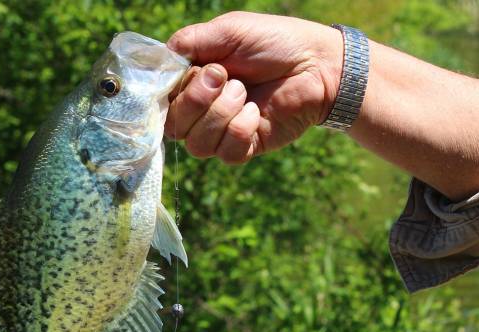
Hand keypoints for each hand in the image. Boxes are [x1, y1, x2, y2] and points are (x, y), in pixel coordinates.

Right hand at [165, 12, 342, 162]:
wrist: (317, 64)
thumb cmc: (274, 42)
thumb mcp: (227, 31)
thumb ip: (189, 42)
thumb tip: (161, 59)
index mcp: (192, 83)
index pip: (161, 102)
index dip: (173, 93)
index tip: (198, 71)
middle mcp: (201, 111)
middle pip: (173, 127)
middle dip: (197, 101)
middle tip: (227, 77)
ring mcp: (221, 132)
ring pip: (197, 145)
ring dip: (221, 114)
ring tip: (245, 92)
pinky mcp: (243, 148)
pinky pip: (226, 153)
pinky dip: (240, 129)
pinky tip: (257, 112)